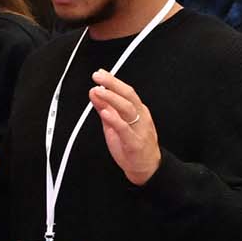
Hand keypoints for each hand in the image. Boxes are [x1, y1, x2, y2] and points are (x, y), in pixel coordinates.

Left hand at [89, 70, 160, 185]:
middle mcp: (140, 117)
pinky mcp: (134, 143)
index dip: (113, 81)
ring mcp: (139, 129)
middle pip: (128, 95)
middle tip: (98, 76)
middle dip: (112, 84)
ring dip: (112, 98)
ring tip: (99, 91)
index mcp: (138, 111)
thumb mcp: (116, 124)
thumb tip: (95, 92)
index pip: (126, 91)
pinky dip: (115, 120)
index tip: (100, 73)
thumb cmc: (133, 144)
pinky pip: (125, 129)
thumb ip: (106, 108)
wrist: (146, 167)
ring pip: (127, 109)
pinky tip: (105, 113)